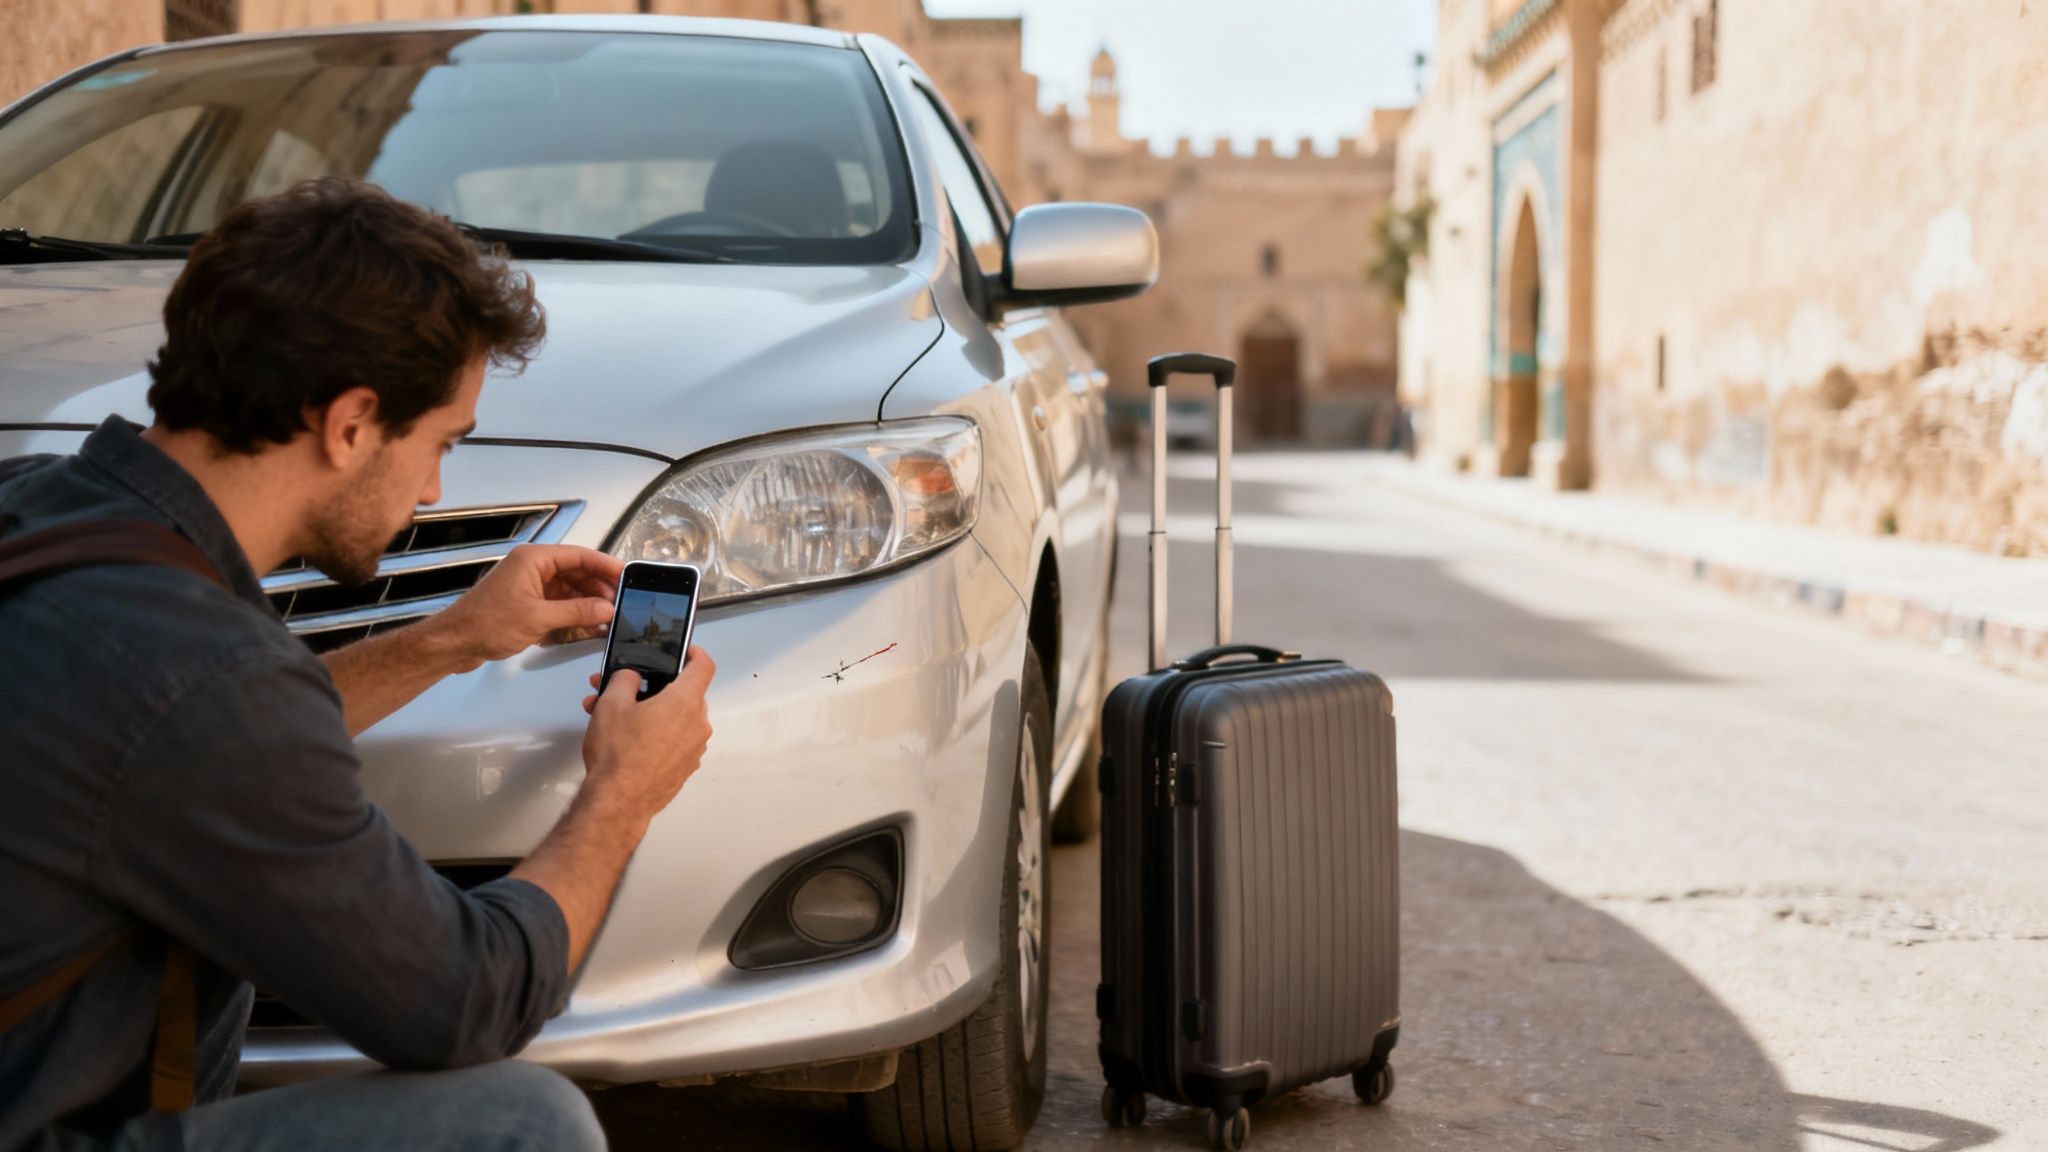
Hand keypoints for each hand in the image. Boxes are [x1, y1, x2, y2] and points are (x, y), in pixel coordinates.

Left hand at [435, 544, 623, 667]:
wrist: (454, 643)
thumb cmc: (484, 623)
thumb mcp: (538, 618)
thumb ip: (577, 612)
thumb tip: (606, 609)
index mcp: (534, 560)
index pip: (580, 556)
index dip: (606, 565)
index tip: (626, 575)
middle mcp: (533, 569)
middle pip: (577, 573)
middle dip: (599, 589)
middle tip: (620, 602)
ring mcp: (530, 587)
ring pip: (570, 591)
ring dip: (588, 605)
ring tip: (607, 619)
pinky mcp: (528, 605)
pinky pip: (559, 606)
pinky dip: (574, 616)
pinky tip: (588, 628)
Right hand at [580, 647, 715, 823]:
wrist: (619, 802)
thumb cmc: (618, 755)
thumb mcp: (611, 704)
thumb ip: (625, 678)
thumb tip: (632, 676)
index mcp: (685, 702)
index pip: (704, 666)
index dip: (694, 653)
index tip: (684, 651)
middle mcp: (697, 725)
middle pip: (684, 694)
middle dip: (654, 687)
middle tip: (625, 689)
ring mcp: (694, 749)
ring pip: (675, 719)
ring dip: (650, 712)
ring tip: (614, 717)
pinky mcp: (685, 767)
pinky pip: (673, 741)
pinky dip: (655, 734)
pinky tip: (626, 739)